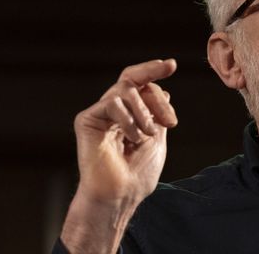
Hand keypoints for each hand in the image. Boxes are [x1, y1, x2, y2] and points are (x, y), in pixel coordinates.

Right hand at [62, 59, 177, 253]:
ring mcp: (99, 114)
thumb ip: (157, 113)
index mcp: (129, 114)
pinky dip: (128, 119)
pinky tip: (132, 138)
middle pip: (132, 79)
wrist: (120, 194)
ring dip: (144, 112)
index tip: (171, 64)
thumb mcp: (157, 137)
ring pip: (125, 89)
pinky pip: (112, 102)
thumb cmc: (138, 174)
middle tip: (168, 119)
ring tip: (147, 135)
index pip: (140, 84)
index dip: (154, 71)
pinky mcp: (86, 119)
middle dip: (154, 89)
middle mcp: (112, 111)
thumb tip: (161, 89)